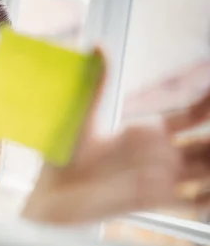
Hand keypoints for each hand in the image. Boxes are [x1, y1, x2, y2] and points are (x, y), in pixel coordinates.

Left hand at [22, 52, 209, 224]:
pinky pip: (189, 200)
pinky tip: (205, 193)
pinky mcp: (152, 201)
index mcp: (145, 132)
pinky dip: (203, 198)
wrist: (52, 195)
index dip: (208, 103)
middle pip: (204, 145)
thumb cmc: (65, 156)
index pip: (190, 115)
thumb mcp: (83, 117)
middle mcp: (158, 154)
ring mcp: (158, 178)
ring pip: (204, 169)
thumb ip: (98, 84)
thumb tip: (98, 44)